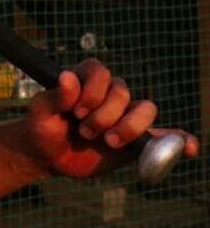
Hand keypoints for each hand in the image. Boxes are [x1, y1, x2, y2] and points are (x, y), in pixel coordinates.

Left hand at [22, 58, 198, 178]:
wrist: (48, 155)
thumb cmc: (41, 128)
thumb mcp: (40, 112)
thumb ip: (54, 96)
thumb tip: (68, 76)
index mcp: (86, 79)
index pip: (101, 72)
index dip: (93, 91)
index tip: (76, 111)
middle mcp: (108, 93)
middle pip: (124, 93)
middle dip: (104, 115)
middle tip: (84, 131)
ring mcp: (125, 115)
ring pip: (145, 110)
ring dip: (128, 127)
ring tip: (107, 142)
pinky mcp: (136, 139)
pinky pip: (164, 136)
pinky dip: (179, 140)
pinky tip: (188, 148)